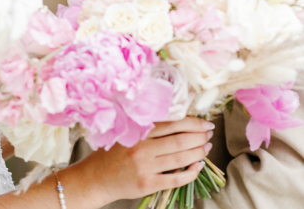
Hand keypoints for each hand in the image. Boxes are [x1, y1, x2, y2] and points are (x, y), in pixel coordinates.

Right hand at [80, 117, 213, 205]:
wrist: (96, 177)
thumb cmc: (112, 152)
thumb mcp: (125, 133)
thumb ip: (146, 127)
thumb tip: (177, 121)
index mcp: (137, 132)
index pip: (171, 124)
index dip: (191, 123)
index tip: (204, 122)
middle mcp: (142, 148)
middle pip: (179, 141)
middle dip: (199, 136)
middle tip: (210, 132)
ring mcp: (145, 167)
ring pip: (180, 158)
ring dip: (198, 152)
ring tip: (207, 146)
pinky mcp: (148, 184)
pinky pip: (176, 178)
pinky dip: (191, 172)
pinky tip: (198, 166)